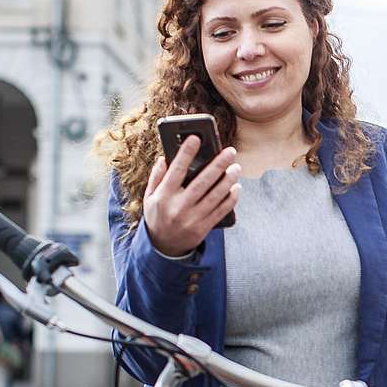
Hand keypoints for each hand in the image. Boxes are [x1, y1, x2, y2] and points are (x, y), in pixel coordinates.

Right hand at [142, 135, 240, 256]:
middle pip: (202, 182)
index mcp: (163, 196)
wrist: (162, 248)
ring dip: (228, 180)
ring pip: (214, 196)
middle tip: (230, 151)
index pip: (176, 170)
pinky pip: (220, 211)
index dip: (186, 153)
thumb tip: (164, 158)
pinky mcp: (203, 228)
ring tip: (236, 167)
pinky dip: (230, 199)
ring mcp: (192, 219)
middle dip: (218, 165)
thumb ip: (156, 177)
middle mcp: (178, 207)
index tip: (196, 138)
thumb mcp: (149, 197)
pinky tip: (236, 187)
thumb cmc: (157, 217)